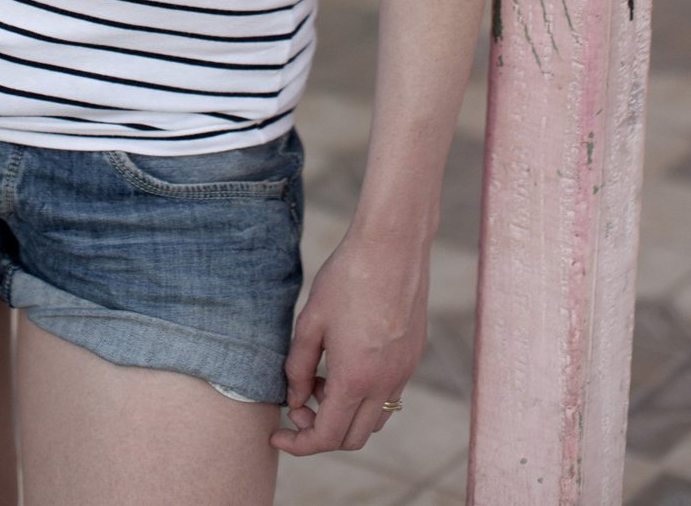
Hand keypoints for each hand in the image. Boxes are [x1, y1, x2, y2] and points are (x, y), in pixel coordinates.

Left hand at [271, 232, 429, 455]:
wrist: (392, 245)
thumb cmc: (346, 277)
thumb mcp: (310, 321)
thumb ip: (298, 367)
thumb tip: (294, 401)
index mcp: (355, 379)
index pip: (326, 437)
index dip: (298, 444)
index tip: (277, 435)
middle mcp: (385, 384)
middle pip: (351, 439)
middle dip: (320, 432)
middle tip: (299, 403)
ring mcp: (403, 372)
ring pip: (374, 421)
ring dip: (344, 416)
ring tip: (322, 380)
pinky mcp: (412, 358)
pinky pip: (389, 397)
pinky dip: (365, 398)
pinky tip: (346, 365)